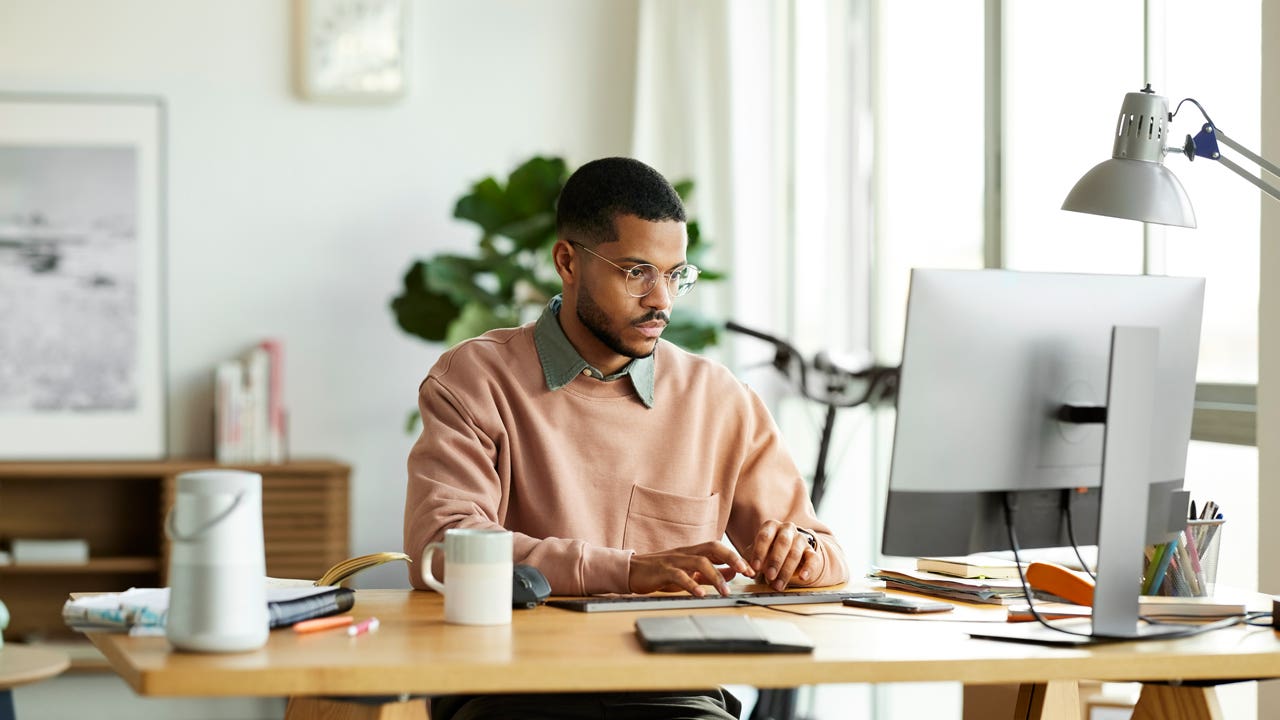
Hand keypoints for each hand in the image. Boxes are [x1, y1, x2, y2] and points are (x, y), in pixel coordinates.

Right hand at [628, 541, 754, 596]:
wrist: (632, 571)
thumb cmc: (661, 572)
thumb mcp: (688, 571)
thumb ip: (709, 572)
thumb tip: (732, 573)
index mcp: (693, 552)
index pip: (719, 548)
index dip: (736, 557)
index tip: (751, 569)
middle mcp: (686, 552)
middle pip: (713, 548)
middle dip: (732, 558)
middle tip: (746, 571)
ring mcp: (675, 560)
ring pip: (700, 562)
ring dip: (715, 576)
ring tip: (725, 592)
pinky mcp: (663, 571)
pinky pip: (680, 576)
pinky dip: (691, 585)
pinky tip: (700, 594)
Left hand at [750, 520, 819, 590]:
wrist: (788, 552)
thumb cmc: (768, 552)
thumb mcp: (757, 554)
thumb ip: (749, 562)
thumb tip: (747, 572)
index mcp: (771, 526)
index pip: (765, 536)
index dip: (759, 552)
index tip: (755, 567)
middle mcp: (787, 529)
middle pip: (783, 542)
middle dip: (775, 560)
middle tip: (769, 575)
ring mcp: (800, 539)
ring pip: (795, 553)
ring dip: (786, 570)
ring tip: (778, 585)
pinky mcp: (811, 551)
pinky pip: (812, 558)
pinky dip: (808, 569)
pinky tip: (802, 577)